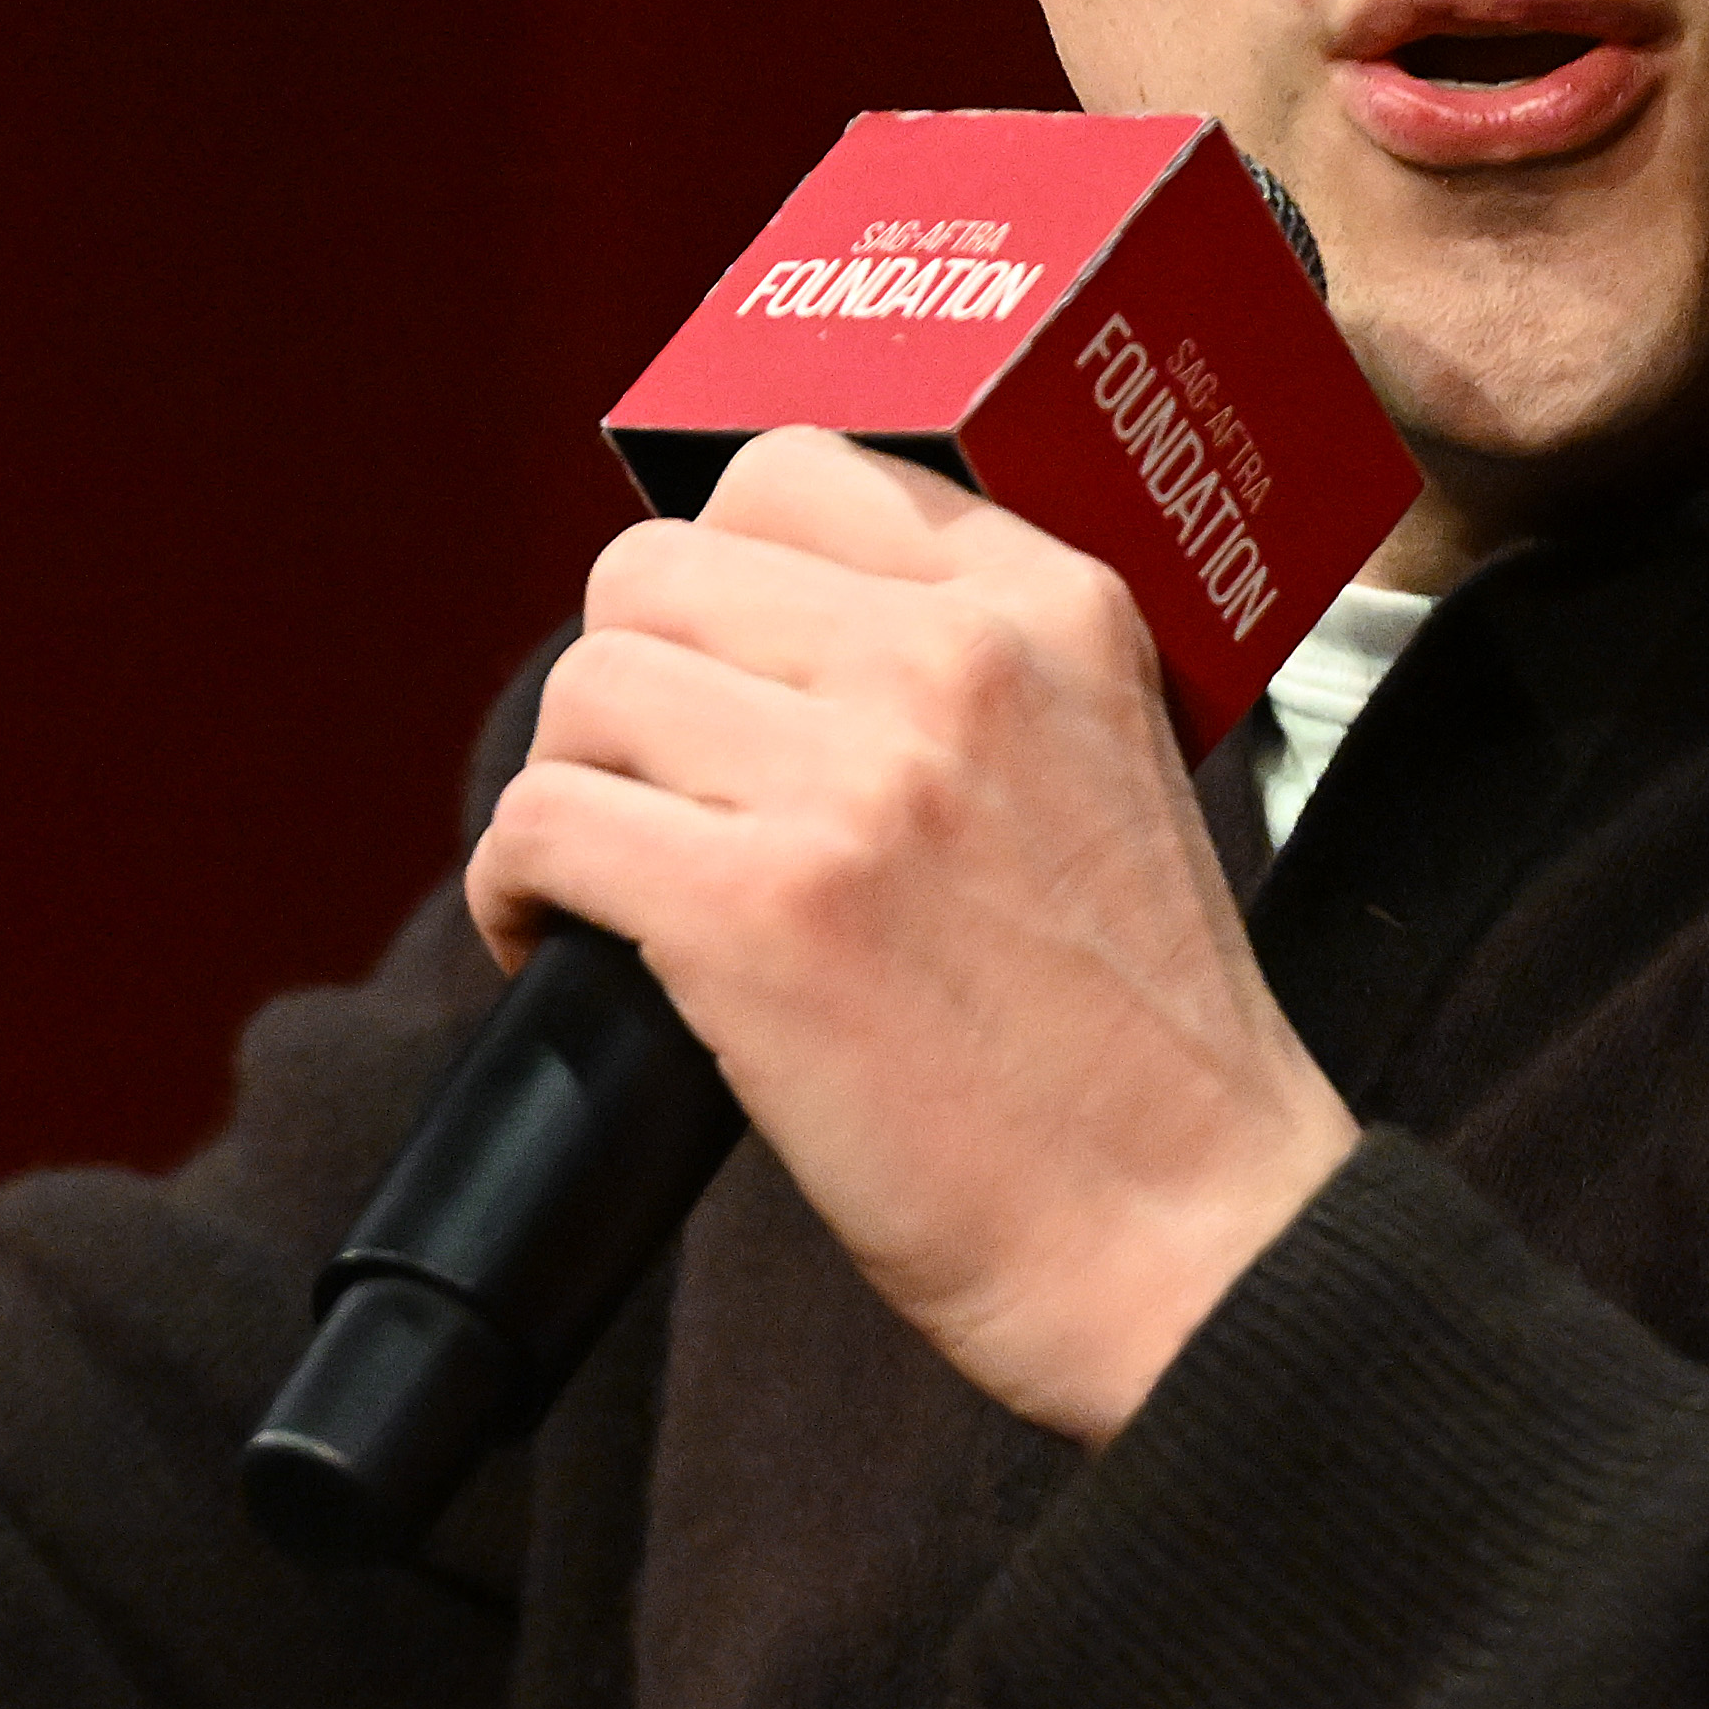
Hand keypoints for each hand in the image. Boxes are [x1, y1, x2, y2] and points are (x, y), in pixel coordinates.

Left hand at [467, 426, 1354, 1441]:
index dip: (716, 583)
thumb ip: (971, 671)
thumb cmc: (1136, 1044)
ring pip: (585, 688)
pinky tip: (556, 943)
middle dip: (626, 686)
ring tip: (610, 881)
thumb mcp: (1107, 760)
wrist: (1192, 1237)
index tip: (717, 681)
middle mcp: (954, 659)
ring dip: (569, 787)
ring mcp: (856, 782)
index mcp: (1049, 602)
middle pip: (655, 570)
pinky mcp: (760, 916)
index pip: (790, 471)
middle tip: (651, 795)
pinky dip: (516, 889)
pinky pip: (544, 823)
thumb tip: (760, 642)